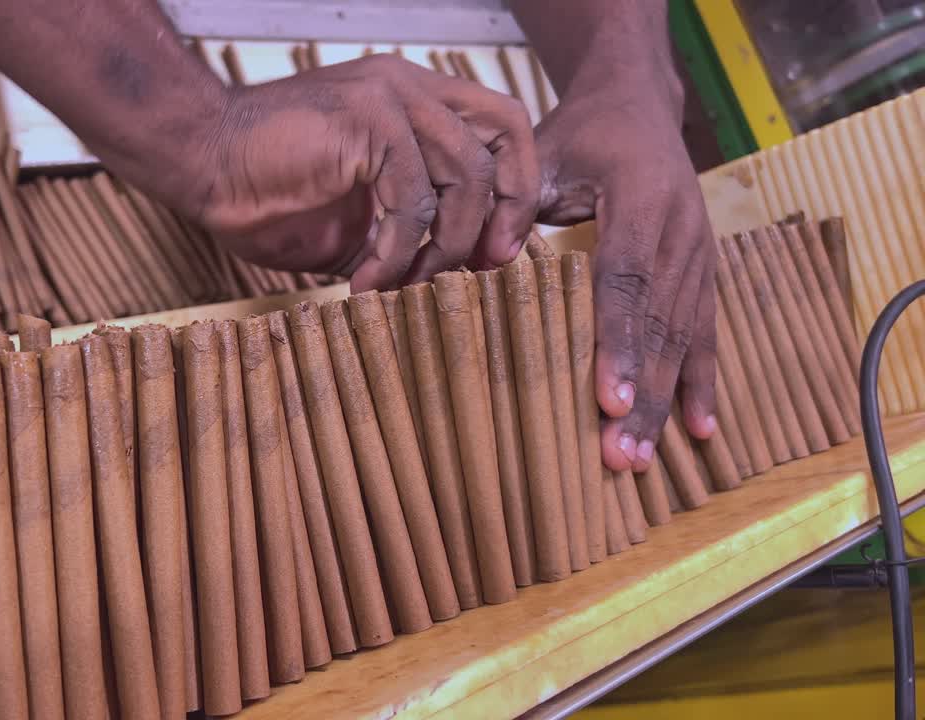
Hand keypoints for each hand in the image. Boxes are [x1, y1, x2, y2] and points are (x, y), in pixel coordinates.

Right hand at [177, 54, 539, 291]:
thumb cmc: (267, 190)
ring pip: (465, 175)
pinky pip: (412, 199)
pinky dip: (396, 252)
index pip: (499, 126)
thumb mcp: (358, 218)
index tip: (499, 251)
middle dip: (507, 207)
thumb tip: (456, 269)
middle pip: (505, 133)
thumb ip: (408, 229)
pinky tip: (367, 278)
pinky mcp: (367, 120)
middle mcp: (409, 85)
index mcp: (412, 98)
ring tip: (404, 284)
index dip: (515, 189)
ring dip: (443, 246)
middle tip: (486, 265)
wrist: (202, 164)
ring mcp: (390, 95)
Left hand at [534, 77, 717, 471]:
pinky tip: (701, 432)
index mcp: (642, 197)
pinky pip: (705, 333)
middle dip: (640, 395)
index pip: (627, 280)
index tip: (606, 399)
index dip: (618, 342)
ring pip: (684, 339)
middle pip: (661, 324)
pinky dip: (700, 383)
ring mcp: (700, 254)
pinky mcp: (704, 271)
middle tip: (618, 456)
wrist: (639, 105)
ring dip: (663, 403)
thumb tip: (485, 263)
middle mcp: (683, 229)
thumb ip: (513, 203)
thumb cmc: (580, 132)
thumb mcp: (540, 152)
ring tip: (640, 460)